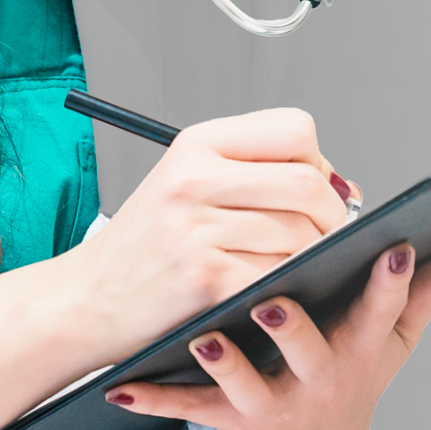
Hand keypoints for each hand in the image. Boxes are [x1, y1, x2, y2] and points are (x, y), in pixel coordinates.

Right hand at [78, 107, 349, 361]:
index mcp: (197, 143)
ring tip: (289, 265)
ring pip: (300, 233)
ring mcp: (196, 228)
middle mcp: (195, 178)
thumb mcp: (191, 185)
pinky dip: (287, 285)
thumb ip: (259, 174)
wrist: (86, 300)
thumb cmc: (148, 245)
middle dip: (331, 215)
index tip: (317, 189)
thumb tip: (344, 186)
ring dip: (311, 256)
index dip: (319, 161)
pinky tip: (270, 289)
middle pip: (306, 182)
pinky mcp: (203, 277)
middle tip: (325, 236)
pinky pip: (278, 274)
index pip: (295, 129)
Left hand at [106, 242, 430, 429]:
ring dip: (226, 362)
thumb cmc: (347, 378)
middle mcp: (320, 380)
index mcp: (359, 351)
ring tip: (205, 338)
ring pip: (246, 383)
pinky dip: (154, 397)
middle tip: (276, 298)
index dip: (390, 283)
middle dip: (295, 329)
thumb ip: (422, 299)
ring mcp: (274, 404)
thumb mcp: (390, 346)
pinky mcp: (230, 420)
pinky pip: (189, 408)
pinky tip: (123, 383)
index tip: (394, 246)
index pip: (381, 312)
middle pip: (311, 352)